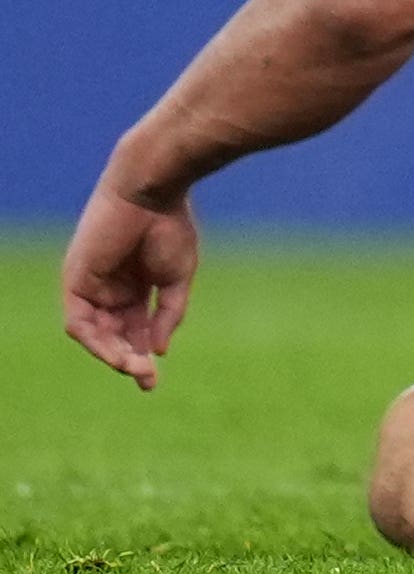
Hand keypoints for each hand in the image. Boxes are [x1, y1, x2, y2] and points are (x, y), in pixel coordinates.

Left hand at [62, 180, 195, 387]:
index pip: (135, 330)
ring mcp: (91, 286)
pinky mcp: (76, 281)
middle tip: (146, 379)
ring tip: (134, 368)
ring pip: (96, 333)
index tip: (153, 382)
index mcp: (135, 287)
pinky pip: (79, 322)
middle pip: (114, 335)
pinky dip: (96, 340)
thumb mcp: (177, 277)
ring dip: (113, 354)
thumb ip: (168, 313)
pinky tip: (116, 352)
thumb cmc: (169, 226)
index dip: (144, 356)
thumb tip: (157, 351)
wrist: (152, 191)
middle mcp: (110, 290)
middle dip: (129, 359)